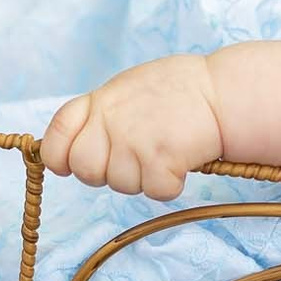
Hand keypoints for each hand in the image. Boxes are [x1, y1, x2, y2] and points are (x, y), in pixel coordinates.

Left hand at [39, 54, 223, 200]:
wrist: (224, 92)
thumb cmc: (180, 91)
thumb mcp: (129, 89)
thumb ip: (100, 114)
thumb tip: (71, 152)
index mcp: (101, 100)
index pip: (56, 136)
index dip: (60, 157)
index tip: (71, 163)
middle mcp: (112, 119)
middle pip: (85, 170)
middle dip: (106, 172)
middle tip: (135, 157)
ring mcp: (135, 140)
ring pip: (120, 185)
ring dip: (143, 177)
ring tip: (166, 149)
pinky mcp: (161, 159)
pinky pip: (153, 191)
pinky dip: (170, 183)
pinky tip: (182, 159)